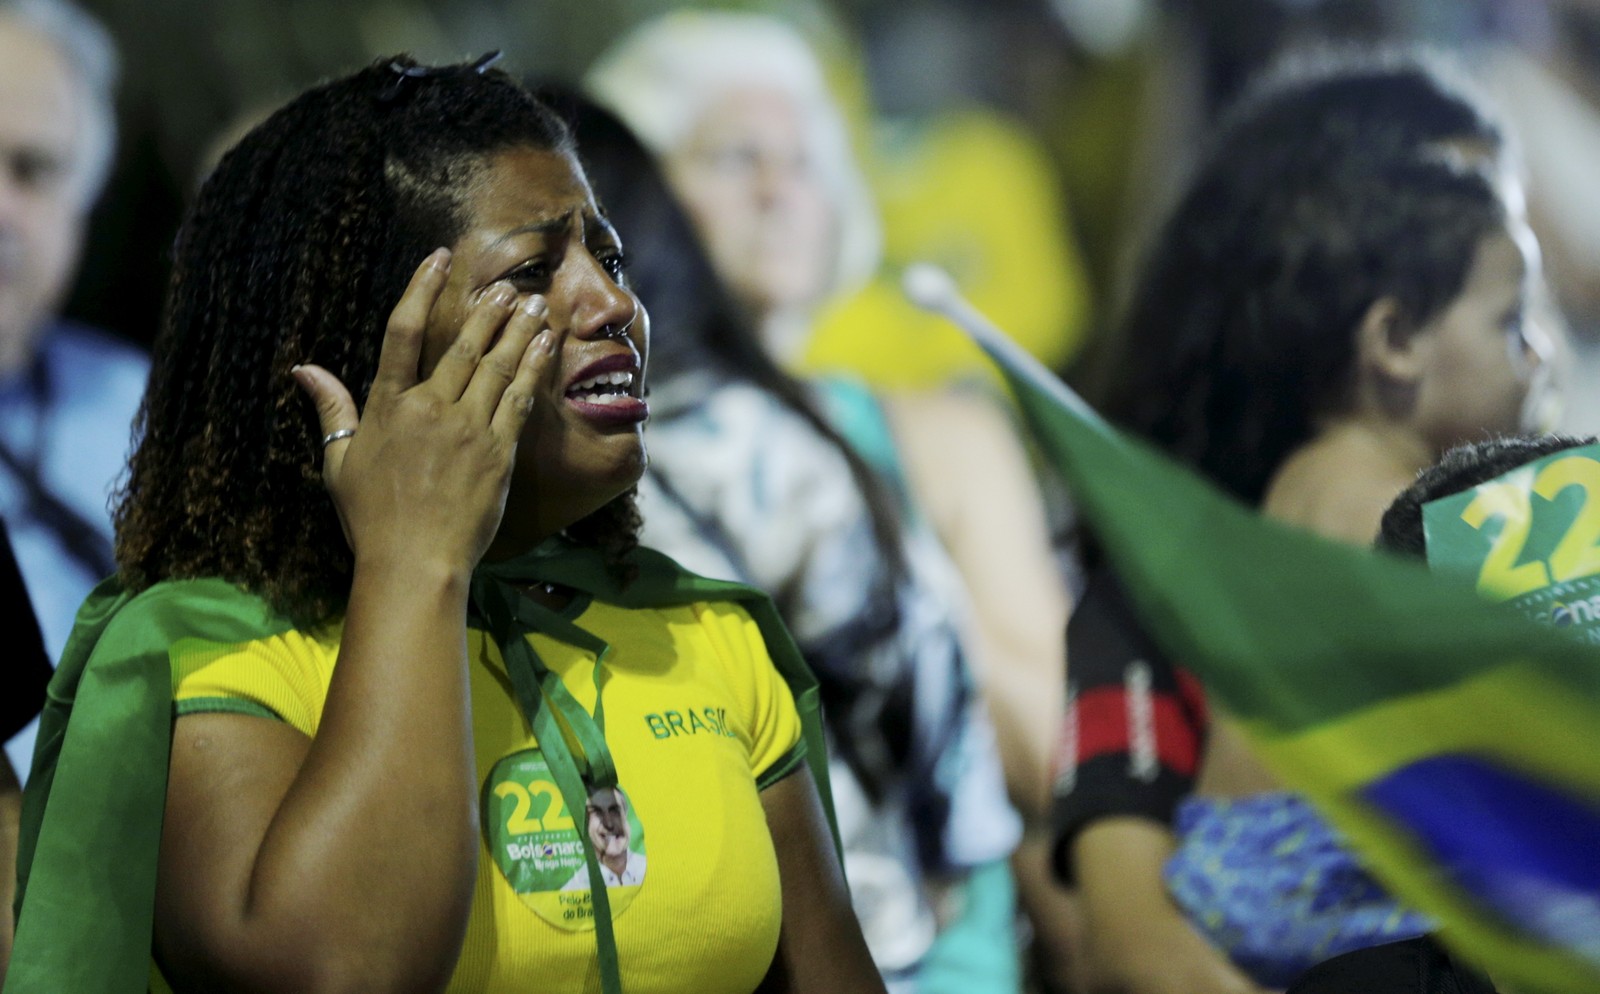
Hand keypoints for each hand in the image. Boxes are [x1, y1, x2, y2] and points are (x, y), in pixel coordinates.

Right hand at [291, 248, 557, 573]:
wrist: (414, 563)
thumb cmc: (371, 519)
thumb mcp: (339, 461)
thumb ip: (331, 408)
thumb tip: (304, 368)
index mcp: (389, 406)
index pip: (403, 331)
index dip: (422, 288)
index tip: (439, 260)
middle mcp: (431, 408)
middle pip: (463, 344)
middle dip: (488, 309)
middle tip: (508, 285)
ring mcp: (469, 429)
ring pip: (498, 365)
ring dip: (517, 330)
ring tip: (535, 304)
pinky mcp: (499, 452)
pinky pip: (520, 399)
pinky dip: (536, 367)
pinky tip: (547, 345)